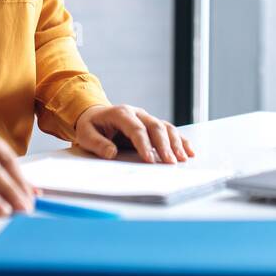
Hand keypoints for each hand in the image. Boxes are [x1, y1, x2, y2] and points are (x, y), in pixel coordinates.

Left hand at [73, 104, 194, 163]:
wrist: (95, 115)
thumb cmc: (91, 126)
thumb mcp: (85, 134)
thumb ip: (97, 143)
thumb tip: (111, 153)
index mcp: (121, 113)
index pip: (136, 129)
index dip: (144, 144)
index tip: (150, 160)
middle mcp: (137, 113)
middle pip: (155, 127)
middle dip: (164, 145)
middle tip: (170, 162)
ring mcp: (147, 118)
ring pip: (165, 127)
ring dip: (176, 143)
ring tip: (182, 159)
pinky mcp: (152, 125)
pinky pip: (169, 130)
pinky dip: (180, 140)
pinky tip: (189, 151)